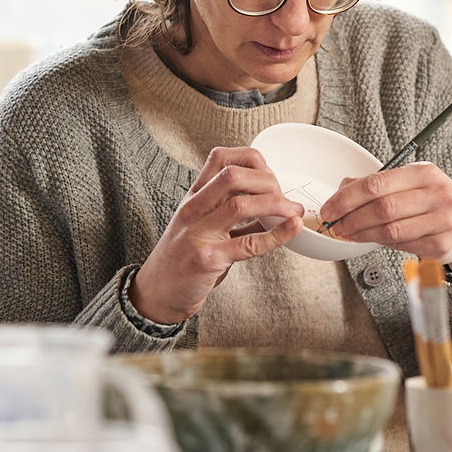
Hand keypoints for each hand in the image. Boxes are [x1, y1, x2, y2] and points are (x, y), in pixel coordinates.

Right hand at [130, 147, 303, 323]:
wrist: (158, 292)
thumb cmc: (184, 258)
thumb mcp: (203, 225)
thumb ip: (233, 213)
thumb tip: (276, 205)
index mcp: (194, 196)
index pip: (221, 158)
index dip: (253, 161)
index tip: (271, 177)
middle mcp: (193, 209)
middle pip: (233, 175)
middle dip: (268, 181)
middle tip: (285, 197)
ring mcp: (198, 233)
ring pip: (240, 204)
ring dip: (276, 205)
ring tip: (293, 212)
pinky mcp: (207, 259)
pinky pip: (248, 244)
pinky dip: (276, 235)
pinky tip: (292, 230)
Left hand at [319, 162, 451, 271]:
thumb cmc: (435, 202)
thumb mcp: (413, 183)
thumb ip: (378, 185)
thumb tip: (341, 190)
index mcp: (425, 172)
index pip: (376, 184)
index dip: (347, 198)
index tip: (329, 209)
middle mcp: (437, 194)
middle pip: (382, 208)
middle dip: (351, 218)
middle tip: (336, 225)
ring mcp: (443, 220)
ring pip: (390, 230)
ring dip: (362, 234)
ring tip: (349, 234)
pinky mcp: (443, 245)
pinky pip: (403, 246)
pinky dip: (382, 244)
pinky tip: (372, 240)